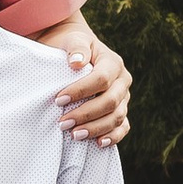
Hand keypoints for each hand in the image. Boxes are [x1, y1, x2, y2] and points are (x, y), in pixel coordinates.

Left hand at [51, 25, 130, 147]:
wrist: (76, 52)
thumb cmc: (71, 46)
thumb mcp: (72, 40)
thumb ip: (76, 48)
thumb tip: (76, 63)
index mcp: (113, 63)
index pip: (101, 79)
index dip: (81, 91)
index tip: (59, 100)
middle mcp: (122, 81)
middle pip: (110, 102)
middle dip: (86, 114)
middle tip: (63, 123)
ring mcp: (124, 98)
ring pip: (117, 117)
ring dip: (96, 128)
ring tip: (74, 135)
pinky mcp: (120, 111)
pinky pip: (123, 127)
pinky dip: (113, 137)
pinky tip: (98, 143)